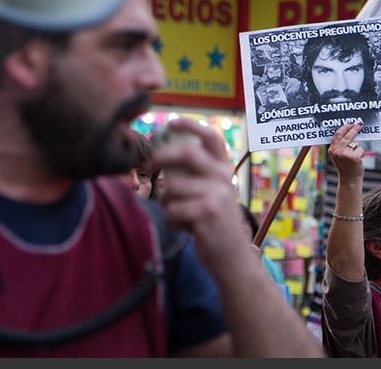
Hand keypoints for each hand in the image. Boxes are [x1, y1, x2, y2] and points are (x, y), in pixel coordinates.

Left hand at [150, 118, 249, 270]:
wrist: (232, 258)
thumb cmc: (214, 224)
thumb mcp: (212, 195)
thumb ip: (195, 177)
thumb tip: (160, 159)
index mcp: (224, 170)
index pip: (211, 138)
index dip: (191, 125)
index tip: (172, 122)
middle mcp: (223, 178)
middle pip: (186, 153)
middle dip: (161, 157)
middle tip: (148, 167)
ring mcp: (216, 195)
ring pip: (172, 187)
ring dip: (167, 204)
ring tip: (180, 216)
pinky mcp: (206, 213)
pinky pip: (172, 209)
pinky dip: (171, 220)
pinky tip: (184, 228)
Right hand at [327, 122, 363, 181]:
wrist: (349, 180)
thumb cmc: (345, 166)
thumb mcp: (338, 155)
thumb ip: (340, 145)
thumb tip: (349, 131)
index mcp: (332, 150)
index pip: (337, 135)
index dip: (344, 127)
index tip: (350, 123)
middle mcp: (337, 152)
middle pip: (347, 136)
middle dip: (354, 129)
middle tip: (360, 124)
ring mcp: (345, 154)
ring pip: (355, 143)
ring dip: (357, 147)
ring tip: (354, 156)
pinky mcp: (354, 157)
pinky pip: (360, 149)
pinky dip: (361, 153)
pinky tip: (357, 160)